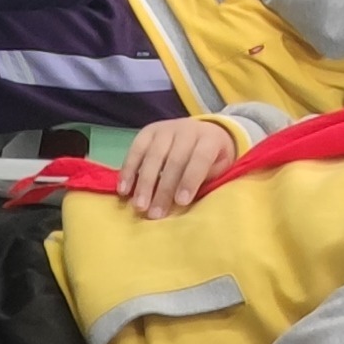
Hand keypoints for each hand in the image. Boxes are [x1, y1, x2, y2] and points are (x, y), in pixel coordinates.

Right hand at [119, 117, 237, 217]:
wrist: (204, 131)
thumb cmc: (213, 159)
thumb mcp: (220, 167)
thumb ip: (207, 180)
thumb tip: (184, 201)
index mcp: (209, 138)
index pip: (200, 158)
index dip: (190, 179)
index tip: (181, 202)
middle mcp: (186, 130)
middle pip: (174, 160)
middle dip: (164, 189)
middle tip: (155, 214)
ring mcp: (165, 129)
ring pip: (153, 156)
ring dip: (144, 183)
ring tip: (139, 206)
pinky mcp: (147, 132)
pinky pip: (135, 150)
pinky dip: (128, 171)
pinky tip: (123, 190)